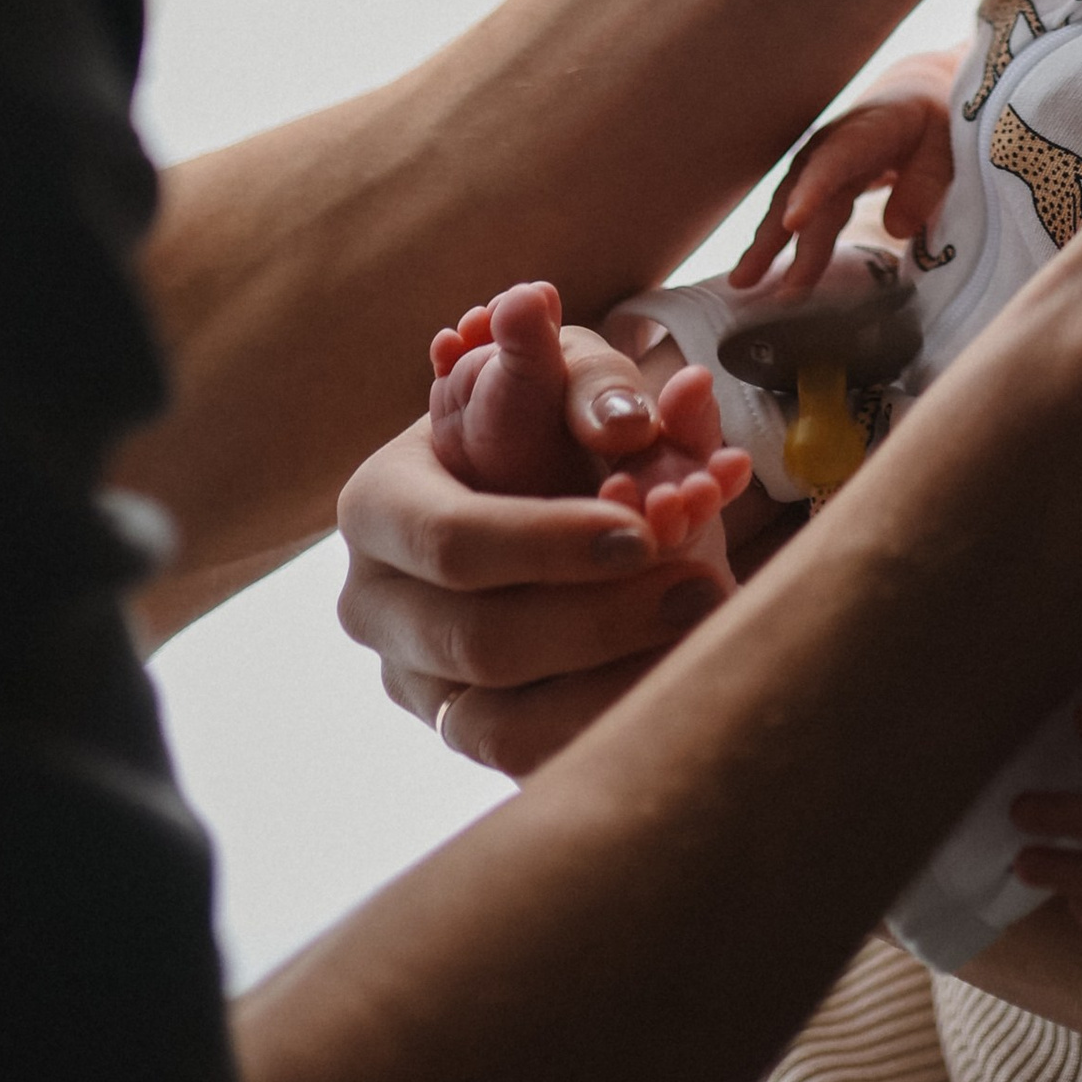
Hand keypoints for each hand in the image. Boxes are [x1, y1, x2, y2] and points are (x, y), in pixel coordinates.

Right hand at [336, 336, 746, 775]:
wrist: (550, 502)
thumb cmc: (556, 429)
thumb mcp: (571, 387)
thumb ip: (580, 373)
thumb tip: (570, 322)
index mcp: (378, 504)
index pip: (450, 541)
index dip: (547, 542)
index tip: (643, 528)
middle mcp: (375, 602)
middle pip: (479, 640)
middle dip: (599, 616)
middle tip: (702, 584)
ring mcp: (414, 682)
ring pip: (500, 720)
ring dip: (614, 680)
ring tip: (706, 631)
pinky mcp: (461, 736)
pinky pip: (528, 760)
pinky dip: (611, 725)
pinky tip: (685, 685)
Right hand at [732, 57, 957, 288]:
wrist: (917, 95)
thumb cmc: (937, 121)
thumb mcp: (949, 144)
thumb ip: (927, 182)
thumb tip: (897, 228)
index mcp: (870, 130)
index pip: (836, 160)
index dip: (813, 191)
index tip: (793, 222)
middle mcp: (833, 146)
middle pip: (803, 192)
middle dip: (780, 237)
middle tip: (761, 279)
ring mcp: (819, 163)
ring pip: (789, 205)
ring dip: (765, 244)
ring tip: (741, 282)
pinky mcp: (816, 182)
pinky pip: (794, 215)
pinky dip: (775, 243)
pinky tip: (757, 273)